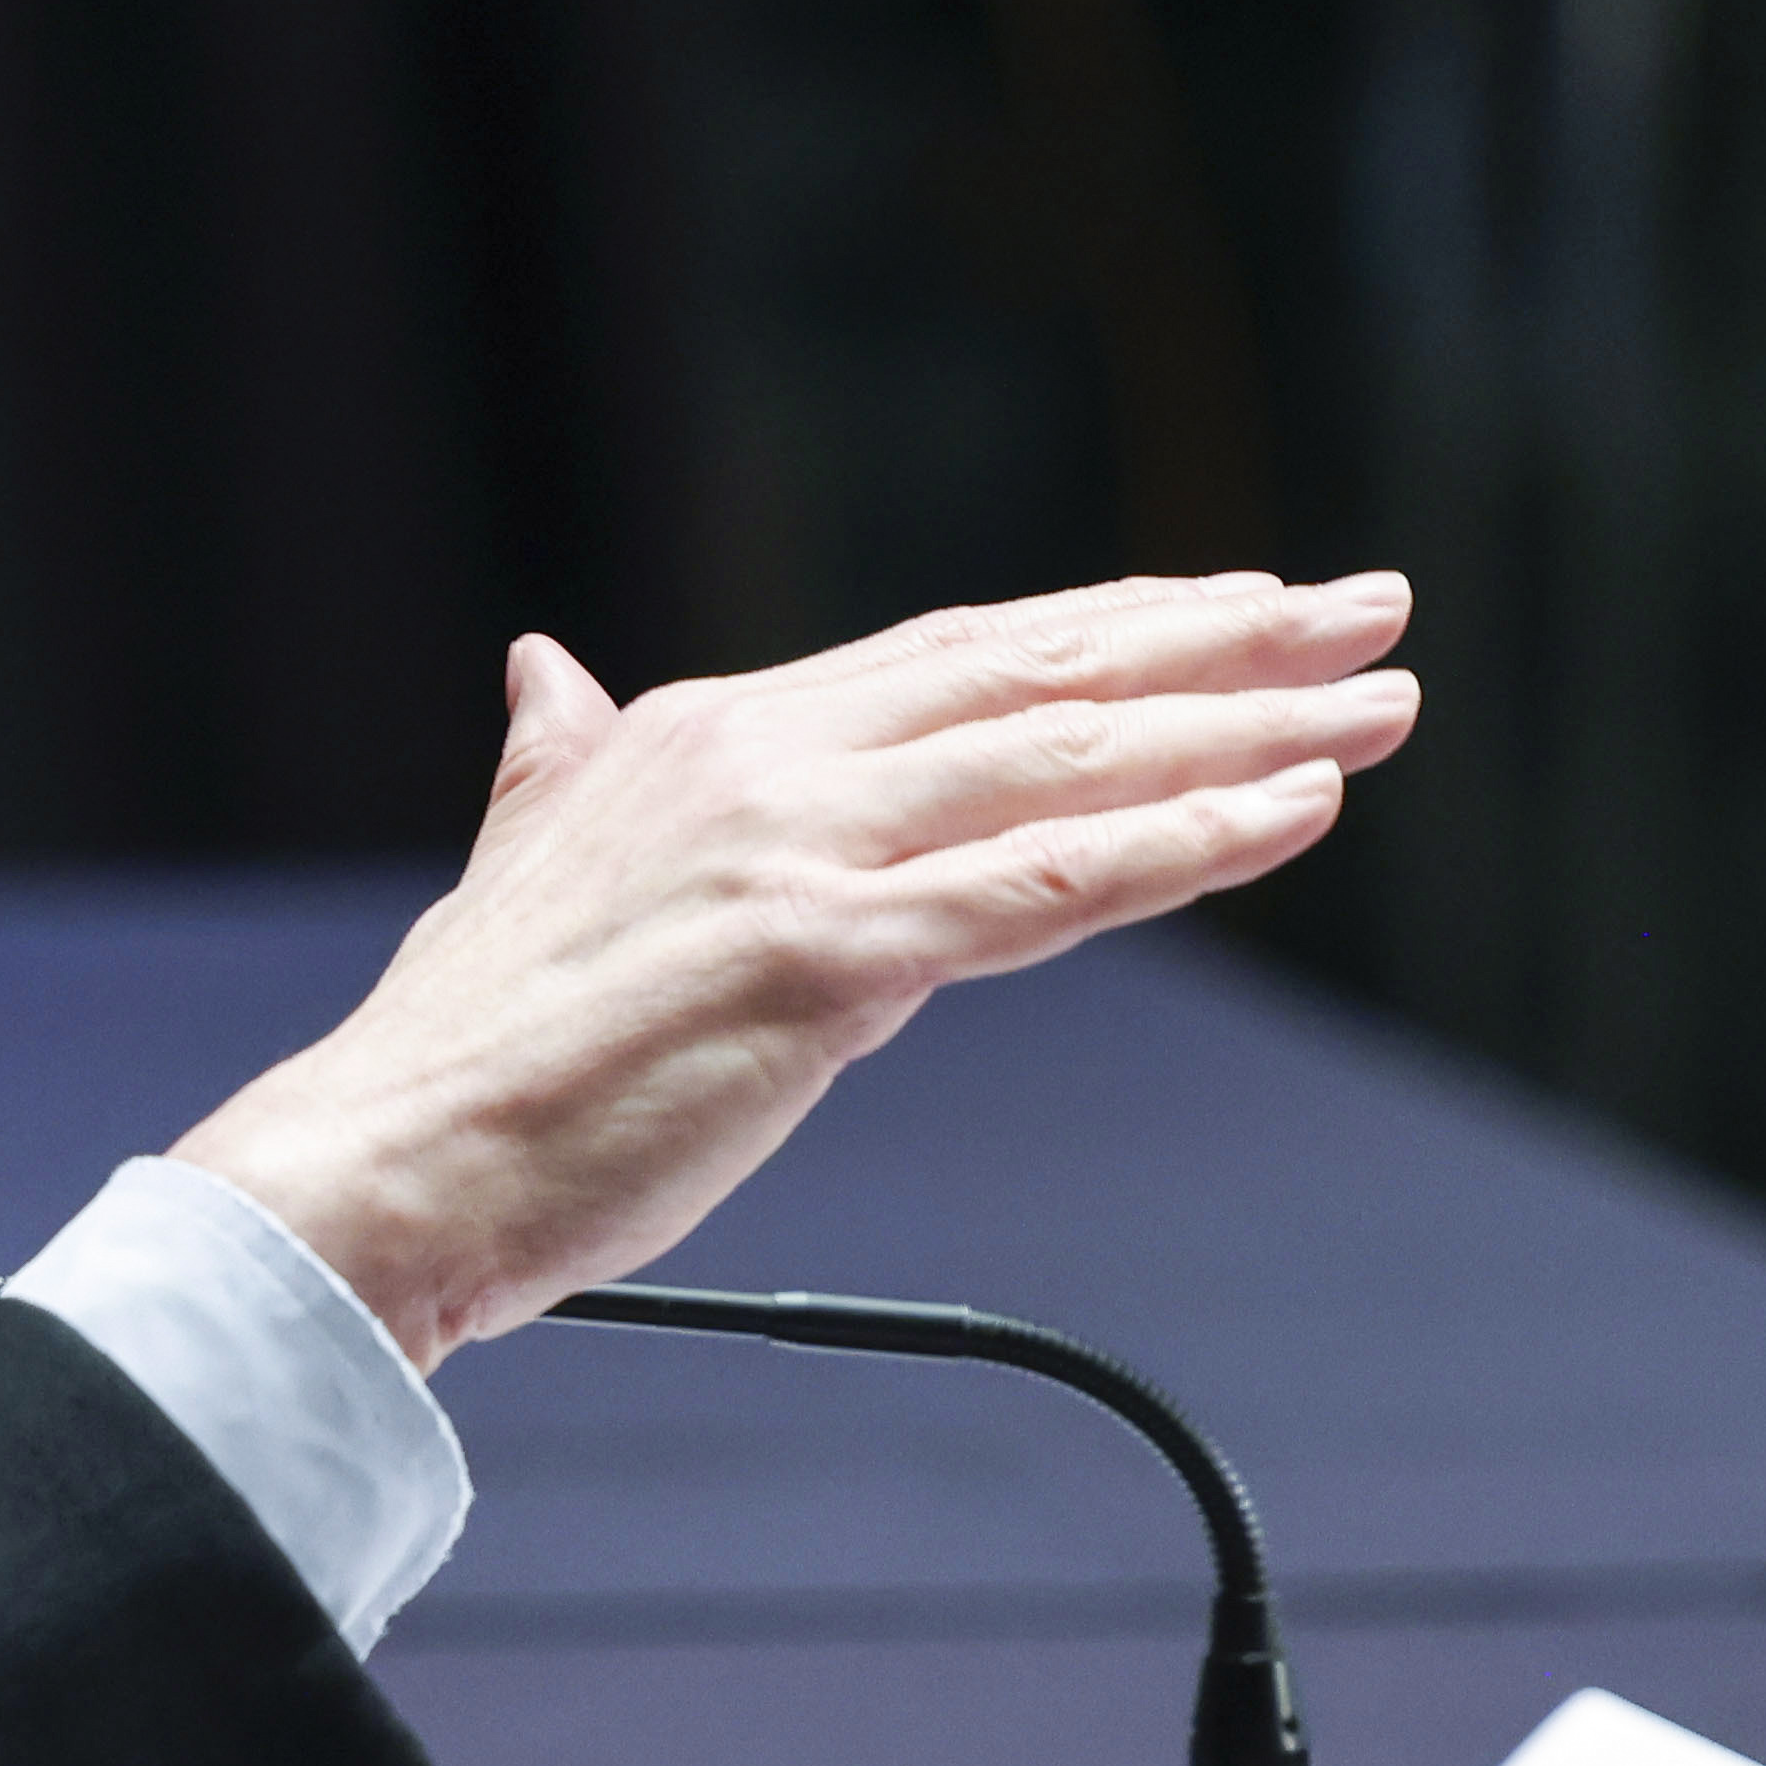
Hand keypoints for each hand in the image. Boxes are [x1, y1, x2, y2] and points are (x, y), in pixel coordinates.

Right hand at [177, 571, 1418, 1373]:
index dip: (1103, 627)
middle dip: (1220, 639)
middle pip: (1036, 675)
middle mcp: (759, 761)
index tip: (1232, 609)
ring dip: (1246, 730)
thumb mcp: (519, 856)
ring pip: (1067, 765)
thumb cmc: (462, 1048)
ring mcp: (797, 852)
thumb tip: (539, 668)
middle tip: (1368, 608)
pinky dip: (1186, 841)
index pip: (951, 656)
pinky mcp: (827, 958)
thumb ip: (555, 758)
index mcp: (700, 735)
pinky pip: (1047, 884)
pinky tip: (1292, 813)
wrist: (388, 1158)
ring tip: (1378, 707)